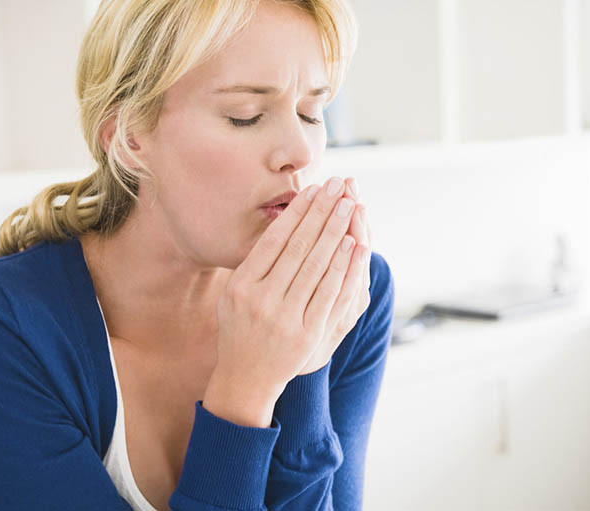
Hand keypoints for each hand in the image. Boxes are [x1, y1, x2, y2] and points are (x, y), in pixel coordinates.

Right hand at [204, 176, 365, 423]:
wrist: (246, 377)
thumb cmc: (241, 327)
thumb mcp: (234, 294)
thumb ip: (255, 263)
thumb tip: (285, 222)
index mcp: (240, 285)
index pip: (273, 239)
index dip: (297, 212)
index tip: (314, 189)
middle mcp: (260, 299)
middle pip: (298, 247)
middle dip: (321, 213)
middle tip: (339, 187)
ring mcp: (285, 318)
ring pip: (316, 267)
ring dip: (336, 233)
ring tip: (349, 207)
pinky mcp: (307, 334)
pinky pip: (329, 294)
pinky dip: (344, 268)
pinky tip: (354, 246)